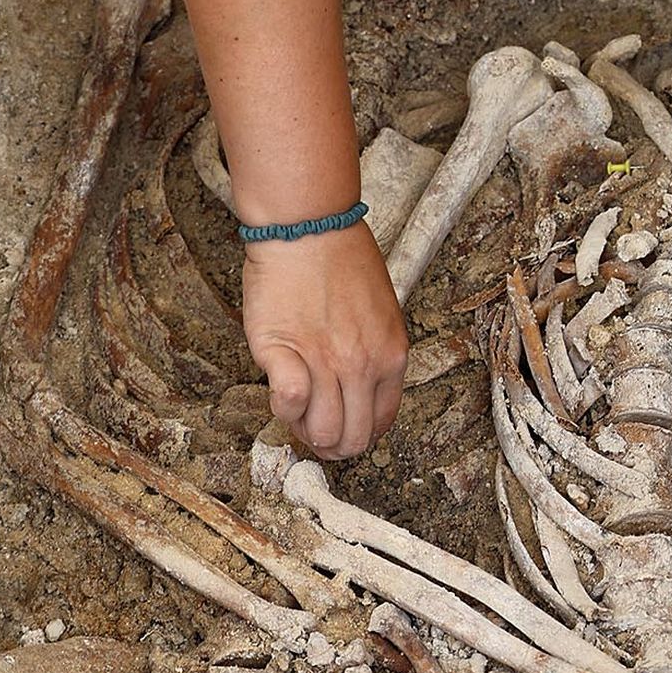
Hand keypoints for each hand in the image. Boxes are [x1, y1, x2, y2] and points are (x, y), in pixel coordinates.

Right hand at [243, 218, 407, 459]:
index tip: (342, 426)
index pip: (382, 422)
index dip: (358, 433)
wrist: (308, 228)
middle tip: (313, 427)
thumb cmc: (341, 259)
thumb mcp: (383, 311)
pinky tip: (280, 392)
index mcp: (391, 356)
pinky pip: (289, 403)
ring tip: (294, 408)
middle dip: (332, 444)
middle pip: (352, 438)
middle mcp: (363, 365)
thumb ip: (377, 353)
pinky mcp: (287, 354)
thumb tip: (363, 389)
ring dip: (303, 429)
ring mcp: (326, 362)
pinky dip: (283, 409)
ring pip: (321, 431)